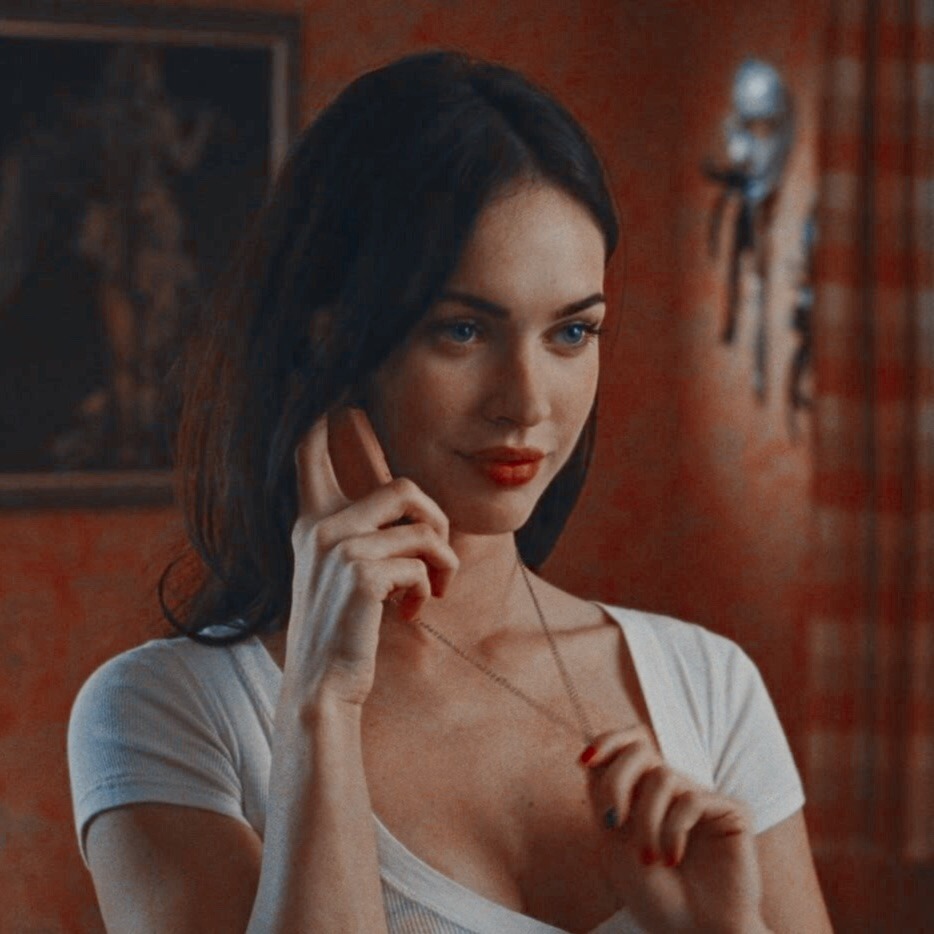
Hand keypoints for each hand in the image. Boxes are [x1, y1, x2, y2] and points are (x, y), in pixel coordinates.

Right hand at [284, 417, 458, 705]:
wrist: (322, 686)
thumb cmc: (343, 630)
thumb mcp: (344, 573)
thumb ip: (366, 535)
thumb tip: (419, 515)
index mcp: (313, 520)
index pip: (308, 448)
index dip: (318, 409)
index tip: (328, 378)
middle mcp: (320, 525)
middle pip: (405, 488)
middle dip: (437, 522)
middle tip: (438, 559)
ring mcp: (338, 546)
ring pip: (421, 525)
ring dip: (441, 560)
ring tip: (432, 588)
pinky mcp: (361, 572)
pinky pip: (422, 561)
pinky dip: (429, 588)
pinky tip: (413, 611)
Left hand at [581, 727, 764, 933]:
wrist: (694, 933)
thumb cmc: (654, 897)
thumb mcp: (614, 844)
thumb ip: (604, 798)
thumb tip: (590, 758)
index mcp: (644, 794)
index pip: (627, 746)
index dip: (607, 742)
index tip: (585, 760)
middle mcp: (673, 791)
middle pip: (640, 750)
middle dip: (618, 781)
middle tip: (613, 822)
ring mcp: (701, 799)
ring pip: (662, 777)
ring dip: (646, 819)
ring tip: (650, 859)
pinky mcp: (730, 811)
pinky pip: (692, 799)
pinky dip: (673, 830)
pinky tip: (673, 858)